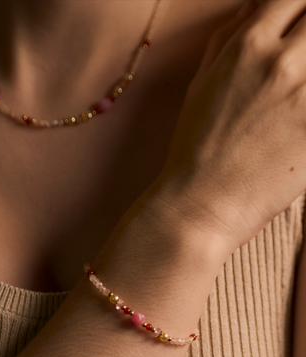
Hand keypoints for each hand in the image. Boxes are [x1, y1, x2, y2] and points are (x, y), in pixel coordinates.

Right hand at [154, 0, 305, 254]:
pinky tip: (304, 113)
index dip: (298, 6)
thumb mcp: (200, 85)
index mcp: (248, 46)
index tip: (299, 21)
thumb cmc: (194, 148)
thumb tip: (250, 10)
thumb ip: (226, 40)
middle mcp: (283, 62)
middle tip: (302, 60)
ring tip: (301, 87)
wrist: (200, 204)